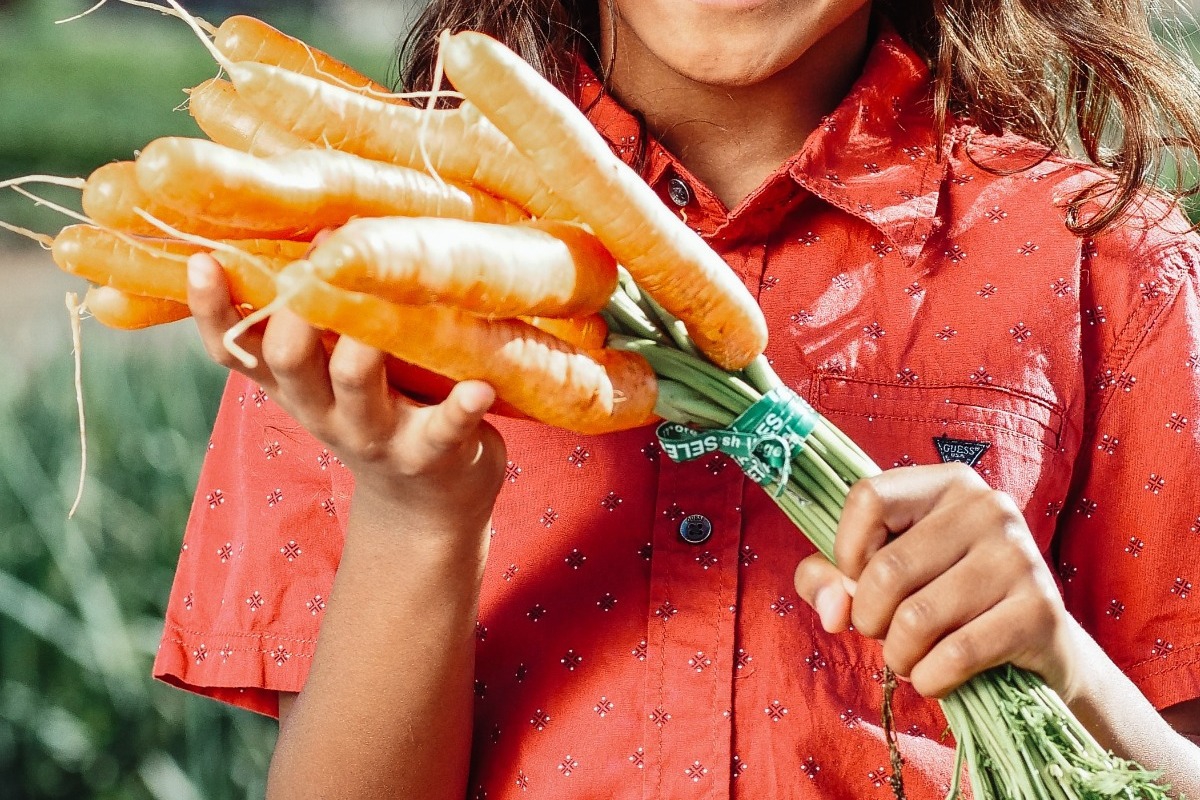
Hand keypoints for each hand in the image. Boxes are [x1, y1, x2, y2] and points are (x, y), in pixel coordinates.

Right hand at [186, 253, 506, 534]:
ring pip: (354, 383)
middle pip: (289, 360)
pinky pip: (444, 428)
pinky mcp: (433, 452)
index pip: (234, 350)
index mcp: (295, 384)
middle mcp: (324, 410)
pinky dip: (461, 407)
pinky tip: (479, 387)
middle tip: (318, 261)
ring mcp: (377, 434)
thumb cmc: (381, 410)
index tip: (201, 259)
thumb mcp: (332, 374)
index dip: (211, 312)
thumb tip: (308, 229)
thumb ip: (314, 320)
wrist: (428, 503)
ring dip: (362, 343)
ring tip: (379, 303)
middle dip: (296, 312)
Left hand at [793, 463, 1080, 700]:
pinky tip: (936, 677)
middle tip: (885, 633)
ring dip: (898, 655)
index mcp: (947, 483)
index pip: (868, 498)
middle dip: (869, 618)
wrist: (1036, 646)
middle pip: (887, 569)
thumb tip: (831, 609)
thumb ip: (827, 579)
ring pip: (916, 618)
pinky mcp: (1039, 610)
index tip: (858, 580)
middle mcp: (988, 507)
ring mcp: (1019, 556)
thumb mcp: (878, 576)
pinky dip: (930, 678)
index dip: (846, 552)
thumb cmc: (941, 599)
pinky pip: (956, 654)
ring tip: (910, 657)